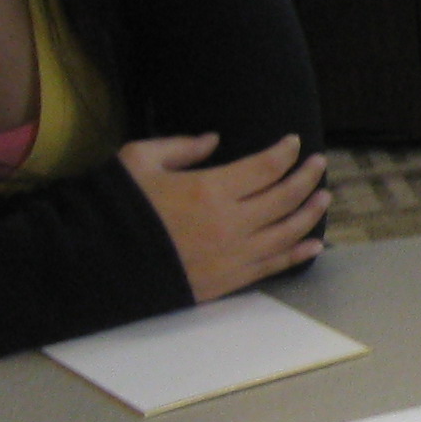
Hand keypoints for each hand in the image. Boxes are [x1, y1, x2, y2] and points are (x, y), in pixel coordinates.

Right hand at [119, 132, 328, 301]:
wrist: (96, 265)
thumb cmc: (116, 208)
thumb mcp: (139, 161)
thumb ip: (180, 147)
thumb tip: (213, 140)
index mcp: (209, 189)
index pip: (265, 167)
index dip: (285, 152)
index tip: (294, 142)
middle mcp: (230, 223)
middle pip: (285, 197)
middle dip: (307, 177)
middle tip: (319, 164)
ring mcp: (232, 255)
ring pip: (287, 232)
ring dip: (310, 213)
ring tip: (324, 197)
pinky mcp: (227, 281)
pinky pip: (273, 266)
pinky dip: (297, 254)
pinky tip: (314, 244)